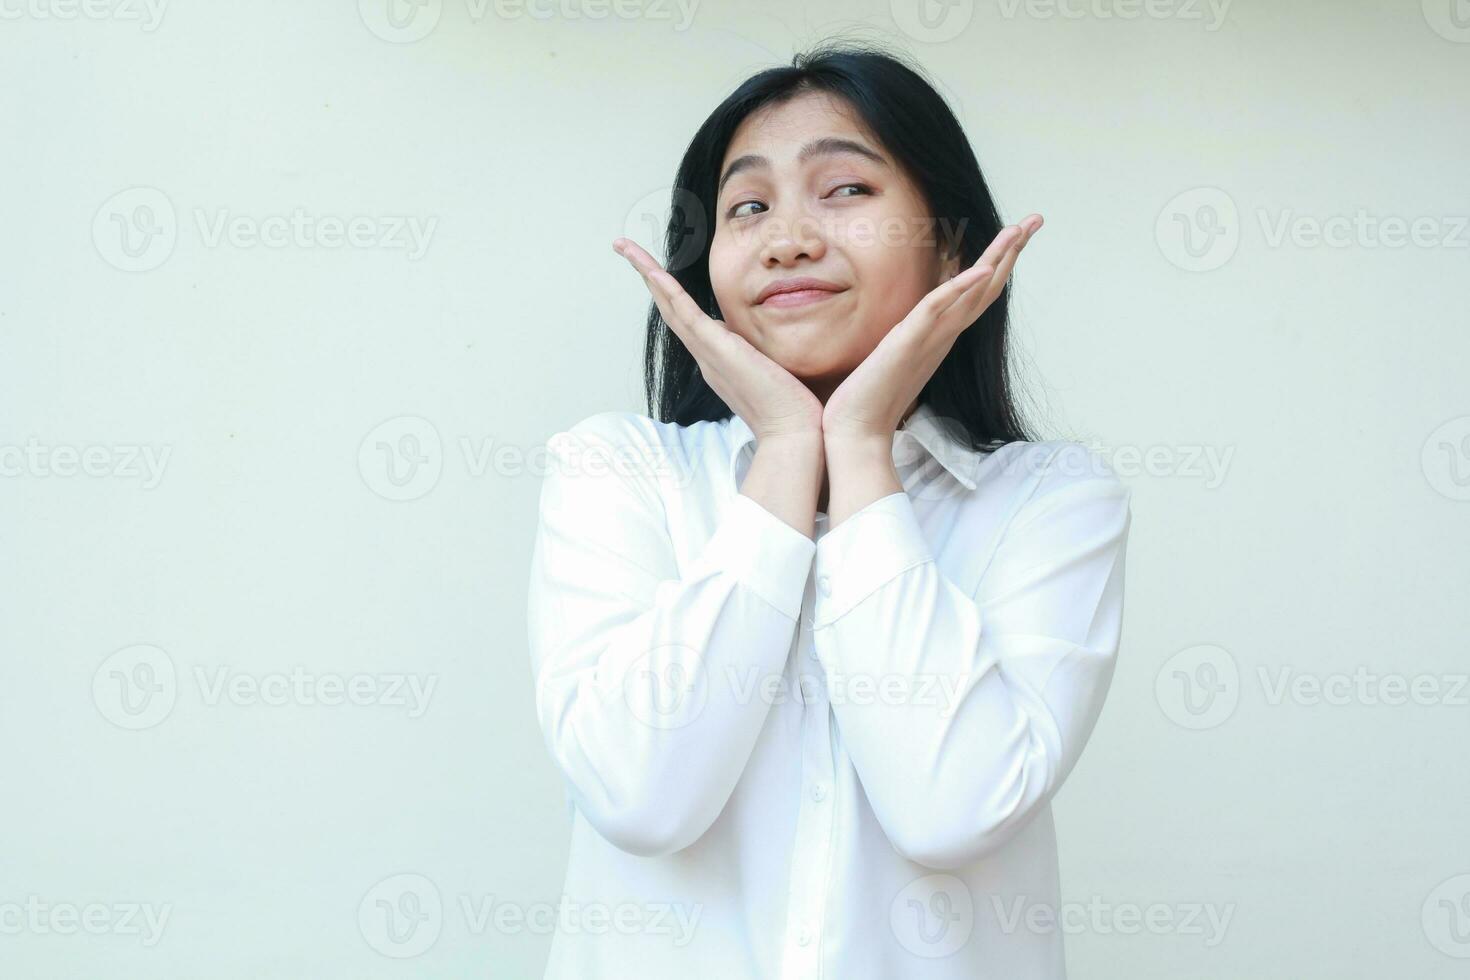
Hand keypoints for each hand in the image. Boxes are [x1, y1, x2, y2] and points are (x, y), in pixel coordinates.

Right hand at [613, 237, 823, 442]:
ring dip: (647, 274)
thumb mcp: (773, 372)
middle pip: (669, 308)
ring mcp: (708, 354)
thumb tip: (764, 346)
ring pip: (670, 306)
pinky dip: (668, 292)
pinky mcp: (718, 351)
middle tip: (626, 248)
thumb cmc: (792, 409)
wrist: (795, 433)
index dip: (669, 293)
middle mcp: (706, 356)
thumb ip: (762, 356)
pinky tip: (652, 272)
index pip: (687, 318)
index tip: (658, 272)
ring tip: (626, 248)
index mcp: (717, 359)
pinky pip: (686, 315)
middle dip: (647, 275)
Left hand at [821, 215, 1042, 448]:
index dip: (998, 263)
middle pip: (987, 287)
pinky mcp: (909, 342)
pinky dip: (961, 287)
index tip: (1016, 235)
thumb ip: (911, 339)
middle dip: (1011, 251)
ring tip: (1019, 229)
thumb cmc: (870, 402)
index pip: (977, 294)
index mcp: (940, 336)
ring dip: (997, 258)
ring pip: (972, 292)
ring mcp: (931, 338)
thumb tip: (915, 327)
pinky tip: (981, 268)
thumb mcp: (896, 357)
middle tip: (1036, 219)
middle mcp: (943, 335)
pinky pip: (939, 309)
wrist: (857, 432)